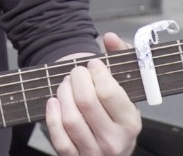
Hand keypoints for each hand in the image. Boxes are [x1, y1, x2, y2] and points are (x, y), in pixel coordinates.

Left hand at [44, 33, 140, 155]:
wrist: (112, 142)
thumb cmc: (117, 110)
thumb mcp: (127, 85)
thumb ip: (120, 56)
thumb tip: (110, 37)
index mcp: (130, 122)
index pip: (108, 92)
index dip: (96, 72)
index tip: (93, 65)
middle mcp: (115, 141)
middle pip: (86, 102)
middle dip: (76, 79)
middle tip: (76, 73)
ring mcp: (94, 152)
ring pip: (71, 118)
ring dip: (63, 93)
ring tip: (66, 85)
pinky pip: (59, 137)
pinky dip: (52, 116)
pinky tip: (54, 102)